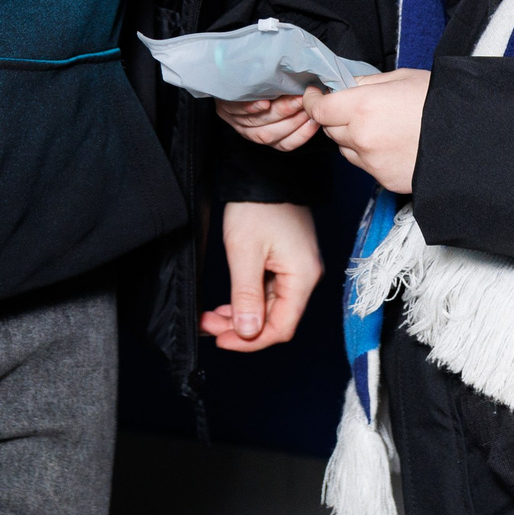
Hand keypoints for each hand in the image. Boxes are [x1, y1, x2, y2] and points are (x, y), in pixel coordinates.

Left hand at [202, 201, 321, 351]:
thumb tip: (248, 332)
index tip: (221, 340)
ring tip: (211, 316)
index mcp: (302, 277)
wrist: (263, 174)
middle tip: (208, 325)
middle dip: (240, 327)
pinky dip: (247, 300)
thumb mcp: (244, 253)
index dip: (251, 340)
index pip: (281, 327)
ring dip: (241, 315)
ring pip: (269, 307)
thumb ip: (247, 296)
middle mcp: (305, 277)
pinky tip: (227, 304)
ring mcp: (296, 269)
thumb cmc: (257, 207)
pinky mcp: (287, 262)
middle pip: (275, 319)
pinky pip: (268, 292)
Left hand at [217, 94, 319, 151]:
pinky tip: (264, 102)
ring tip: (296, 99)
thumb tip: (317, 103)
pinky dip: (251, 107)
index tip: (316, 120)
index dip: (302, 135)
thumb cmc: (259, 87)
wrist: (227, 74)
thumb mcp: (277, 99)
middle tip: (308, 104)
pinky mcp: (224, 105)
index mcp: (263, 134)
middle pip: (270, 134)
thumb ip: (294, 105)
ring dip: (279, 112)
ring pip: (257, 123)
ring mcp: (234, 119)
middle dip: (293, 120)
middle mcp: (248, 131)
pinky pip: (237, 109)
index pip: (284, 144)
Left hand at [304, 68, 429, 193]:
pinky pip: (364, 165)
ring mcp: (372, 162)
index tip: (318, 95)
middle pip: (329, 129)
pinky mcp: (383, 179)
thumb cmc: (440, 103)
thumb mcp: (402, 78)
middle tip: (356, 107)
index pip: (319, 109)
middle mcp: (362, 137)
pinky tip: (393, 143)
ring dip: (352, 137)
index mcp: (363, 107)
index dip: (315, 101)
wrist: (471, 139)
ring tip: (381, 126)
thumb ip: (367, 83)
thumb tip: (345, 85)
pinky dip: (370, 154)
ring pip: (345, 149)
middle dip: (336, 117)